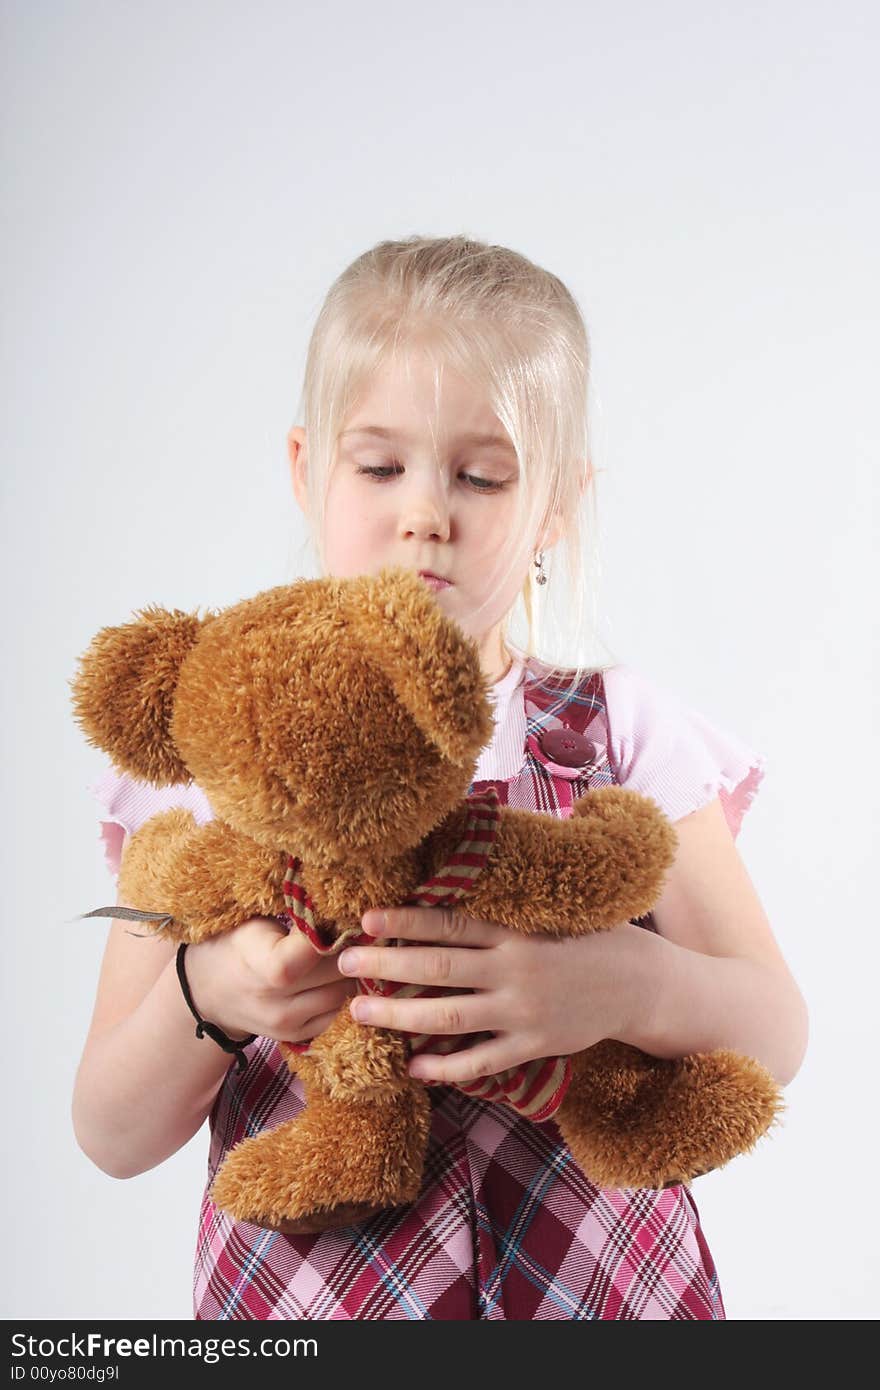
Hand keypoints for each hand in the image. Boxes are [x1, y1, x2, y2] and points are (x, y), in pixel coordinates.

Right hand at [183, 917, 356, 1043]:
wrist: (209, 991)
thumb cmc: (236, 945)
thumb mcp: (257, 924)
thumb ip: (299, 921)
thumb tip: (342, 911)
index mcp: (269, 967)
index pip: (320, 948)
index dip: (334, 929)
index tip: (337, 916)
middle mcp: (279, 1003)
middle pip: (340, 971)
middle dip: (348, 949)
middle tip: (346, 932)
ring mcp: (288, 1024)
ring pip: (344, 993)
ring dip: (347, 973)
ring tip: (337, 954)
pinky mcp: (297, 1037)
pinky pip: (337, 1012)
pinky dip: (338, 993)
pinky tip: (327, 978)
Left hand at [336, 907, 644, 1085]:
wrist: (642, 984)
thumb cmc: (590, 937)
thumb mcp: (552, 910)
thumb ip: (507, 903)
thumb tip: (460, 868)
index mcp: (516, 931)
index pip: (451, 923)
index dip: (406, 920)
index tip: (366, 918)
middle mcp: (515, 970)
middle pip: (438, 968)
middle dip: (386, 966)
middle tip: (344, 964)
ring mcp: (523, 1012)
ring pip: (450, 1017)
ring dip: (401, 1014)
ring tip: (360, 1012)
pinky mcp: (534, 1046)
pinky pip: (482, 1061)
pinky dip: (447, 1067)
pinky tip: (415, 1065)